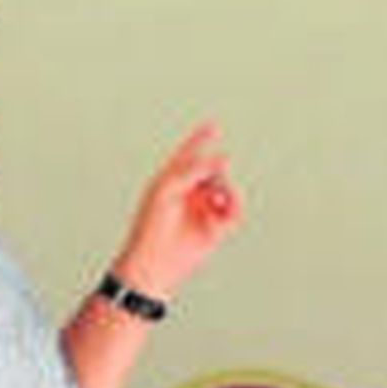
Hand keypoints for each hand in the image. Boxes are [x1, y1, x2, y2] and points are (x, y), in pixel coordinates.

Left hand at [115, 121, 241, 302]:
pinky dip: (233, 210)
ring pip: (227, 190)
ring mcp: (203, 208)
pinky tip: (223, 217)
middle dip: (216, 174)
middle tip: (211, 185)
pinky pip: (234, 212)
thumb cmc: (152, 226)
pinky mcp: (216, 227)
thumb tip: (224, 157)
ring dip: (226, 193)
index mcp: (172, 179)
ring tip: (217, 204)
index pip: (188, 153)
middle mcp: (189, 192)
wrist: (156, 261)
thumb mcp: (169, 188)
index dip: (200, 139)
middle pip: (213, 170)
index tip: (213, 126)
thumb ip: (195, 169)